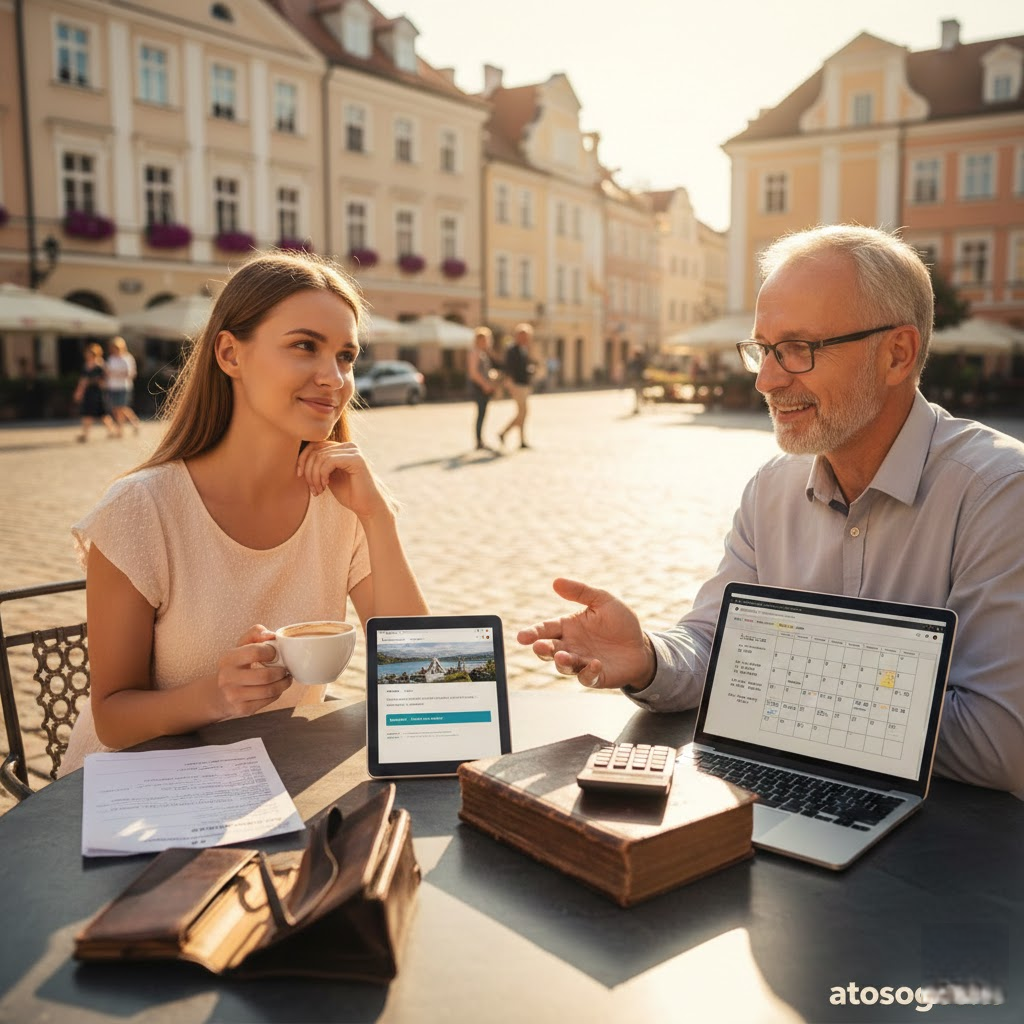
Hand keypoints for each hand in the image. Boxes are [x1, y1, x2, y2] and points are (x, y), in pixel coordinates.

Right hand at [212, 625, 291, 719]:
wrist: (221, 693)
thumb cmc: (237, 665)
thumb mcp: (241, 646)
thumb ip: (255, 633)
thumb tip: (271, 635)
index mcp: (228, 659)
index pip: (255, 652)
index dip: (271, 652)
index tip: (276, 653)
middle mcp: (227, 678)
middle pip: (265, 676)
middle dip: (281, 671)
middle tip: (286, 669)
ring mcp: (234, 695)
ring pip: (269, 690)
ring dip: (283, 683)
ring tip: (286, 678)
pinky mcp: (243, 709)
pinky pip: (268, 700)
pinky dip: (277, 693)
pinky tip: (277, 688)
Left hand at [296, 440, 391, 519]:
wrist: (367, 507)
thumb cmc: (349, 494)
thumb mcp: (328, 477)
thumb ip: (318, 465)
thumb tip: (297, 457)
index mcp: (341, 448)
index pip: (314, 445)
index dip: (302, 460)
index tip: (300, 476)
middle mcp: (348, 446)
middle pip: (315, 450)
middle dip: (309, 471)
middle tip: (312, 489)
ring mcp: (353, 451)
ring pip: (320, 457)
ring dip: (314, 476)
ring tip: (318, 490)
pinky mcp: (356, 459)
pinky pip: (329, 461)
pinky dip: (322, 475)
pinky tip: (326, 486)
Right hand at [517, 578, 654, 690]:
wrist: (641, 645)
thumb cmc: (620, 622)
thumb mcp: (603, 600)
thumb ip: (581, 592)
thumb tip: (556, 581)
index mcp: (568, 627)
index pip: (545, 629)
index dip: (532, 633)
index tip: (522, 637)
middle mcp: (570, 646)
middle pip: (549, 650)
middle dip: (542, 649)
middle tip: (539, 646)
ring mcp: (581, 662)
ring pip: (564, 666)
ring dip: (562, 662)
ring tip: (563, 656)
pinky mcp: (595, 677)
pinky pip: (586, 677)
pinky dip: (588, 672)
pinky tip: (594, 663)